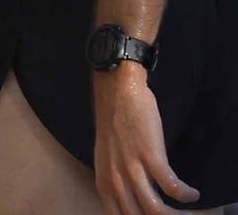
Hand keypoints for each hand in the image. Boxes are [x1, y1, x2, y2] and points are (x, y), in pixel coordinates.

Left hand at [94, 69, 196, 214]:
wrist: (117, 93)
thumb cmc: (114, 125)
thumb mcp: (108, 160)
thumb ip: (118, 183)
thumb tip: (134, 202)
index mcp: (103, 183)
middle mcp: (115, 179)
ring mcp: (132, 168)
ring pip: (155, 210)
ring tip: (188, 213)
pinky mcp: (150, 155)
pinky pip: (171, 187)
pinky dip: (185, 194)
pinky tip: (192, 193)